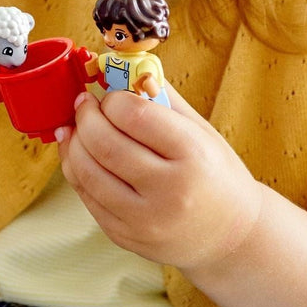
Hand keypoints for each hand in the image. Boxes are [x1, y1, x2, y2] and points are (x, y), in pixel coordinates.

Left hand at [56, 85, 264, 271]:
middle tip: (85, 104)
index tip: (111, 95)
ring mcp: (145, 220)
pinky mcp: (125, 237)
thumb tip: (126, 68)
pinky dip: (77, 170)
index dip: (113, 99)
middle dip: (86, 116)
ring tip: (76, 126)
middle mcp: (169, 192)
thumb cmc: (217, 175)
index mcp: (193, 157)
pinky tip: (79, 153)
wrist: (231, 236)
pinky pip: (87, 198)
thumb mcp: (202, 132)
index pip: (135, 115)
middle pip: (105, 144)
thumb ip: (164, 99)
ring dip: (74, 142)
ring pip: (87, 173)